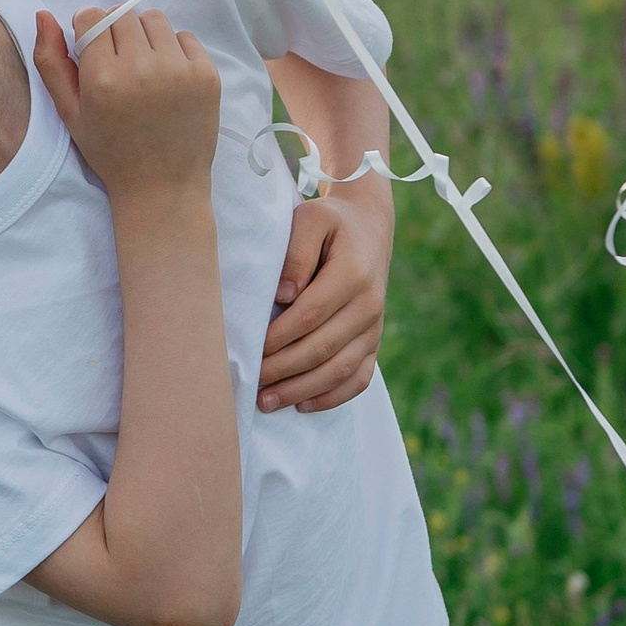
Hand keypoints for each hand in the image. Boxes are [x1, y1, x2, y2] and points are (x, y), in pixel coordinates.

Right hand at [35, 5, 219, 210]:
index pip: (92, 17)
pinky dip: (174, 50)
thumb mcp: (70, 113)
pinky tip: (167, 78)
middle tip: (119, 63)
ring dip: (145, 35)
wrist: (163, 186)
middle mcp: (142, 68)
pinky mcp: (206, 75)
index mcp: (103, 78)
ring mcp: (179, 70)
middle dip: (115, 31)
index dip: (88, 30)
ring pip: (154, 19)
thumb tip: (44, 15)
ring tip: (143, 67)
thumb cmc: (111, 152)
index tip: (93, 50)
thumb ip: (51, 63)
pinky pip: (185, 37)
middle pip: (122, 14)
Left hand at [258, 184, 388, 410]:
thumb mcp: (310, 220)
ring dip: (301, 390)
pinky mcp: (374, 342)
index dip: (278, 337)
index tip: (250, 349)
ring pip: (339, 370)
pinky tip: (302, 406)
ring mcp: (375, 327)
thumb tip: (283, 296)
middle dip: (282, 370)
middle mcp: (369, 305)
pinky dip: (332, 397)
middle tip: (250, 383)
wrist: (369, 229)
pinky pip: (359, 379)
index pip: (310, 315)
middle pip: (321, 348)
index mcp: (352, 274)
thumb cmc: (329, 224)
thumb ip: (296, 253)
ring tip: (266, 402)